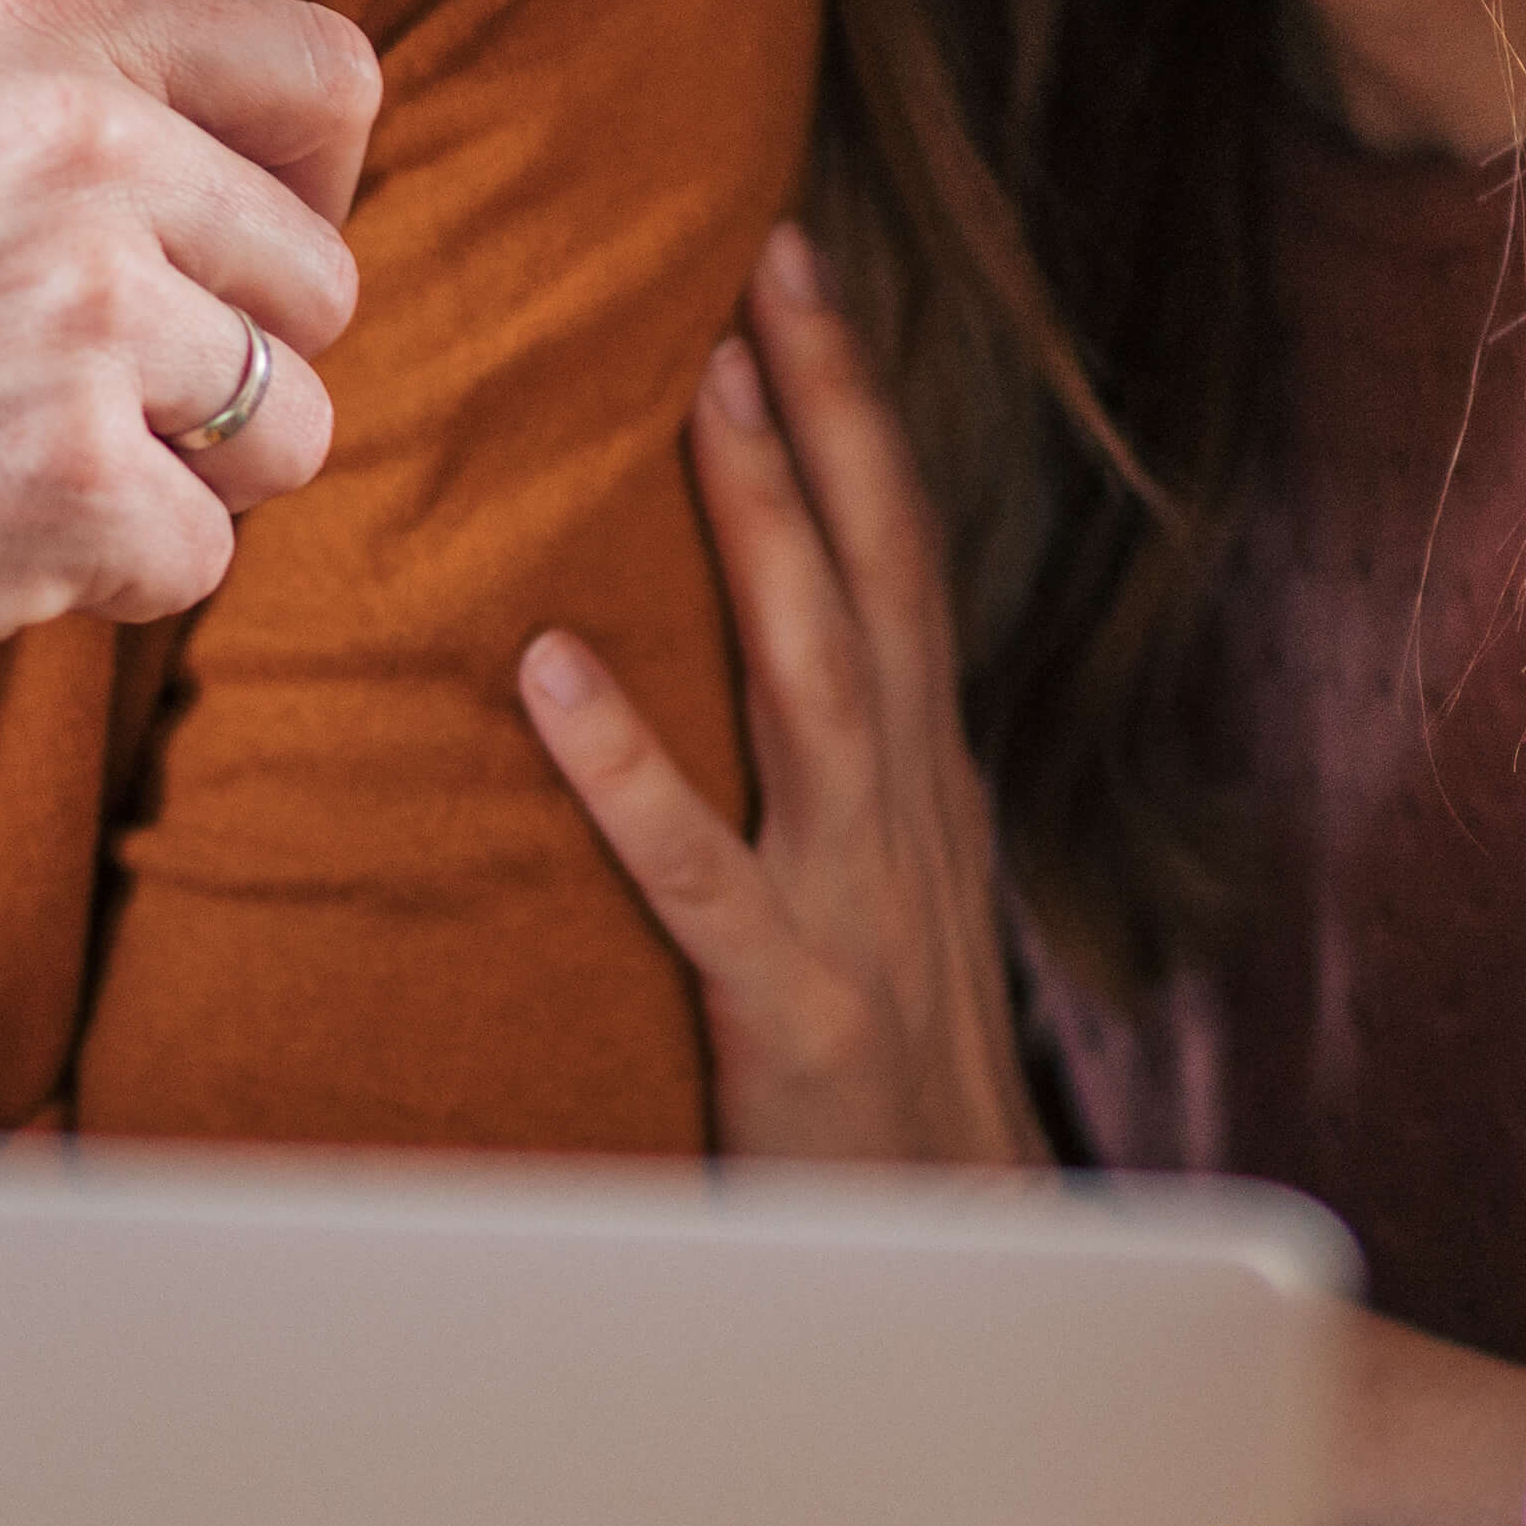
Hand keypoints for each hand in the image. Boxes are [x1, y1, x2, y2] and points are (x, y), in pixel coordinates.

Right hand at [0, 0, 378, 789]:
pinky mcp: (75, 483)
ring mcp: (89, 319)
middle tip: (58, 404)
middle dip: (225, 370)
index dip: (305, 191)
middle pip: (318, 288)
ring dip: (175, 482)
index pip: (329, 76)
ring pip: (289, 434)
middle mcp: (86, 154)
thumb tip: (257, 183)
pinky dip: (103, 581)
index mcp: (39, 37)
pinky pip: (199, 559)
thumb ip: (58, 106)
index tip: (223, 263)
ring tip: (1, 465)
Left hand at [520, 228, 1044, 1170]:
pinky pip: (696, 866)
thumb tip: (770, 658)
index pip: (898, 558)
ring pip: (815, 674)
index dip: (856, 415)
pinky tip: (552, 670)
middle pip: (876, 571)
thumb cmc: (895, 1088)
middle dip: (829, 408)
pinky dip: (627, 764)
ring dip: (764, 523)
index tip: (801, 277)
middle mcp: (907, 812)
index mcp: (922, 781)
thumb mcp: (881, 906)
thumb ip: (831, 785)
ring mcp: (858, 902)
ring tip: (703, 386)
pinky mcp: (790, 1005)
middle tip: (771, 256)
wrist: (974, 1269)